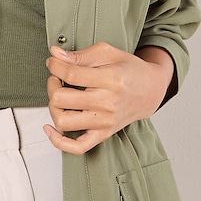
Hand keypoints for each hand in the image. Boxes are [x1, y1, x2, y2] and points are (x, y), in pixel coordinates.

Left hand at [43, 42, 173, 154]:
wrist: (150, 91)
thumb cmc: (129, 70)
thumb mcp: (107, 53)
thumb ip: (80, 55)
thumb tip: (55, 54)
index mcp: (110, 79)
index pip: (70, 74)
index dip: (55, 66)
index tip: (53, 62)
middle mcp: (107, 103)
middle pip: (61, 98)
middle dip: (52, 84)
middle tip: (57, 78)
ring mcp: (105, 122)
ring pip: (63, 121)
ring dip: (53, 107)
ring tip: (59, 97)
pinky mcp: (103, 134)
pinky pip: (77, 147)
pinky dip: (59, 141)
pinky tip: (51, 128)